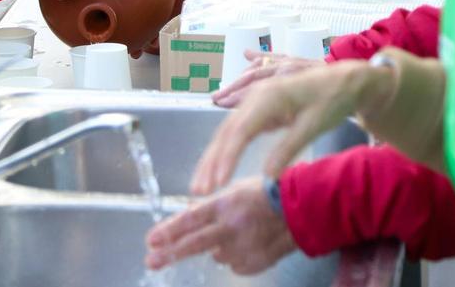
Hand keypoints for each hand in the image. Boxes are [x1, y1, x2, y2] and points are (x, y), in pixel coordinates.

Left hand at [145, 178, 295, 273]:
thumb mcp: (235, 190)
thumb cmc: (266, 193)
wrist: (303, 209)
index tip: (150, 240)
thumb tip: (188, 221)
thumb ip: (212, 208)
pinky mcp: (256, 263)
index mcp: (225, 204)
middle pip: (195, 244)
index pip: (190, 220)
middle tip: (151, 261)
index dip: (169, 231)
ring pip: (217, 255)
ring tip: (238, 232)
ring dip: (218, 247)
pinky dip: (236, 256)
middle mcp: (232, 227)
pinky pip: (235, 264)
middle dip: (170, 254)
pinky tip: (249, 242)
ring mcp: (245, 248)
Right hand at [191, 61, 393, 195]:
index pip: (240, 132)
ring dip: (212, 157)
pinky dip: (224, 149)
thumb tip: (266, 176)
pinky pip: (235, 130)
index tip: (217, 182)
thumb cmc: (330, 100)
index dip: (226, 158)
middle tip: (198, 189)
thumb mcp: (313, 126)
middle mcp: (255, 97)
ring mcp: (254, 101)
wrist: (343, 80)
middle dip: (211, 161)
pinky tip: (216, 167)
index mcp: (269, 98)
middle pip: (226, 132)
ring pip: (227, 131)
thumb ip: (288, 149)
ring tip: (201, 183)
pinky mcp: (258, 108)